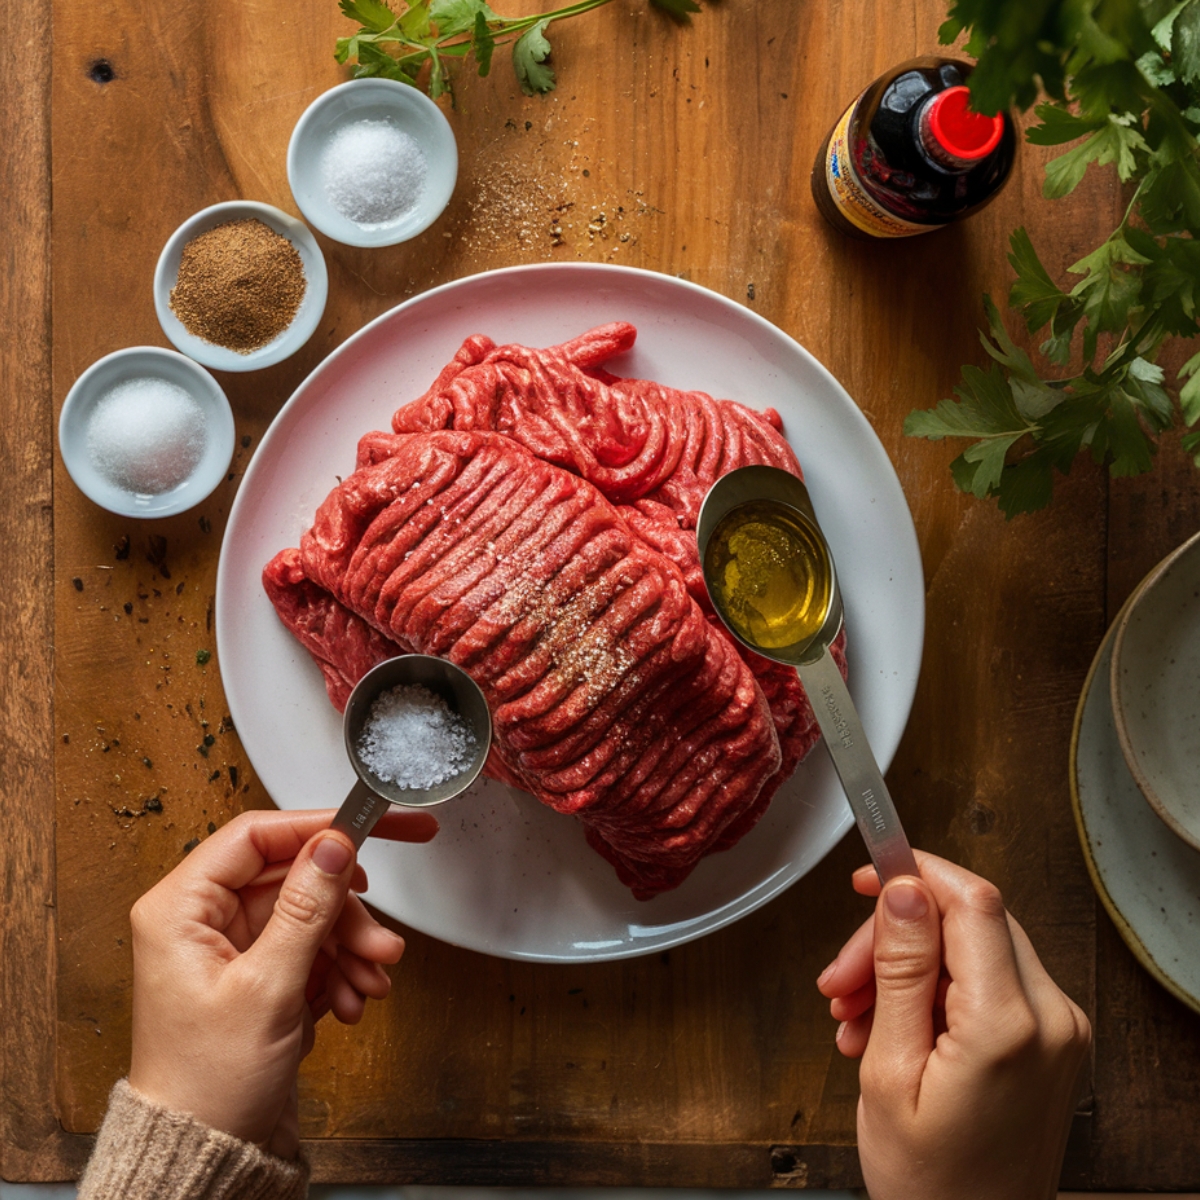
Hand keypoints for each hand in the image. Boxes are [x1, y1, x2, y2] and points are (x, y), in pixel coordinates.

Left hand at [127, 808, 436, 1159]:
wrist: (208, 1154)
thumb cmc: (207, 1083)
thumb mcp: (267, 988)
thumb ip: (306, 908)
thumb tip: (334, 845)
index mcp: (181, 908)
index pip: (257, 836)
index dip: (319, 828)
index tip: (373, 826)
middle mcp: (203, 919)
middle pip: (294, 879)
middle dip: (345, 911)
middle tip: (381, 940)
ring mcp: (232, 947)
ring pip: (310, 914)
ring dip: (349, 946)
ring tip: (370, 981)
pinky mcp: (257, 973)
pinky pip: (311, 947)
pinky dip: (339, 969)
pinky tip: (351, 999)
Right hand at [816, 851, 1090, 1199]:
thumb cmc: (930, 1184)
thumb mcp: (890, 1071)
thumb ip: (901, 972)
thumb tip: (902, 892)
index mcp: (1010, 1026)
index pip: (971, 901)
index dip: (915, 873)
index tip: (869, 875)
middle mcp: (1052, 1019)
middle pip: (967, 921)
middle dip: (895, 936)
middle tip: (840, 978)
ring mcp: (1059, 1030)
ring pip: (973, 948)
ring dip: (906, 967)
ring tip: (855, 1016)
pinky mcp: (1052, 1041)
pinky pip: (988, 983)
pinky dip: (934, 992)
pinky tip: (889, 1027)